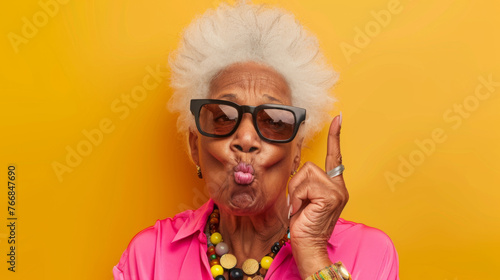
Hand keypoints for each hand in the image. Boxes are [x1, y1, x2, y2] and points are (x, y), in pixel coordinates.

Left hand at [288, 114, 348, 278]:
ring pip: (305, 174)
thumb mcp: (303, 199)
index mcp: (334, 186)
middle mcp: (339, 186)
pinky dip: (298, 198)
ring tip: (302, 208)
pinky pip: (304, 185)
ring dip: (297, 193)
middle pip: (309, 167)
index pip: (335, 156)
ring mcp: (337, 191)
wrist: (308, 246)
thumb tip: (298, 172)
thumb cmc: (303, 224)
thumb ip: (305, 183)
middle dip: (297, 185)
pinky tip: (304, 210)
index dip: (335, 136)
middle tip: (301, 205)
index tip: (338, 117)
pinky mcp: (331, 195)